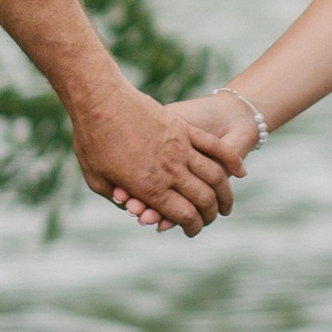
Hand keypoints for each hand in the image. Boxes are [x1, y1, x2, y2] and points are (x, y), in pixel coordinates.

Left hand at [72, 85, 244, 235]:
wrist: (100, 100)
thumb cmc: (92, 141)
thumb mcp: (96, 179)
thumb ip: (118, 198)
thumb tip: (134, 208)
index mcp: (149, 187)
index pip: (184, 215)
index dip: (193, 227)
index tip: (193, 231)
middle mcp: (169, 170)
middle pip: (203, 199)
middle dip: (210, 215)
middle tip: (210, 220)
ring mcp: (179, 147)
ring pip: (214, 176)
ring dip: (224, 194)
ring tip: (226, 204)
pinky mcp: (183, 128)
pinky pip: (214, 147)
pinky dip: (231, 161)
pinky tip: (240, 172)